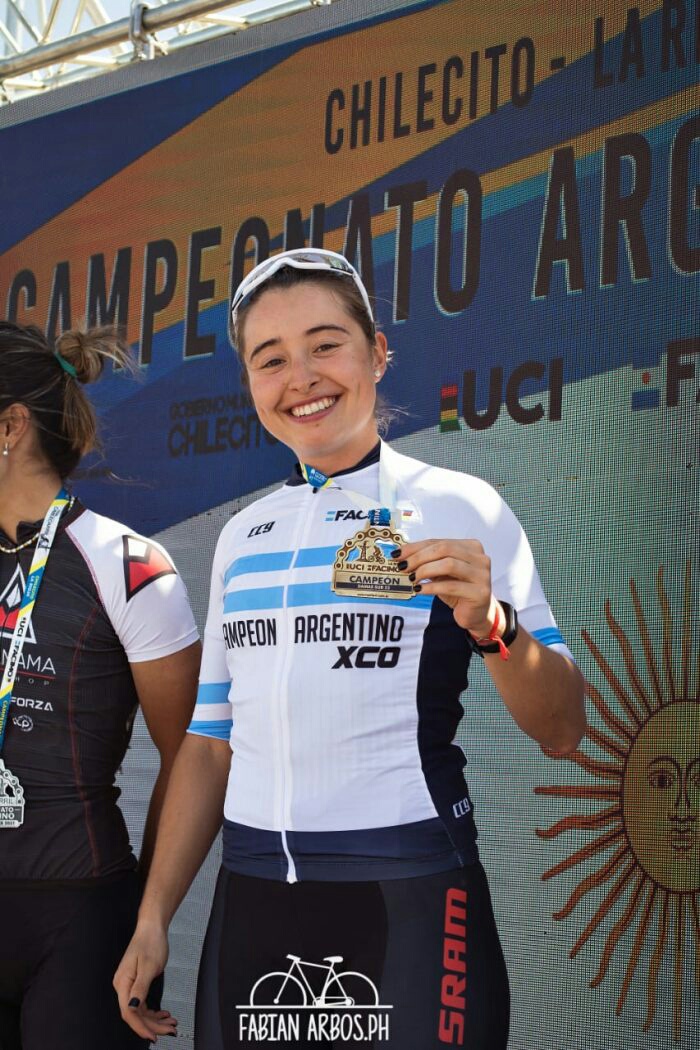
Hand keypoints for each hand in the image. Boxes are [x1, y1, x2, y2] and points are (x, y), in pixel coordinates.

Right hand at [113, 921, 176, 1040]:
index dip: (141, 1027)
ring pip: (140, 1010)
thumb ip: (140, 989)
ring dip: (155, 1019)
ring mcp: (129, 985)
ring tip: (170, 1023)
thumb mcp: (149, 966)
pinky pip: (142, 1002)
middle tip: (169, 1030)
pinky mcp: (136, 983)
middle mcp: (123, 986)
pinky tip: (163, 1014)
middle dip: (152, 1024)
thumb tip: (131, 1008)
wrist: (152, 927)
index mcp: (122, 983)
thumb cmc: (150, 942)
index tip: (154, 1036)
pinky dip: (153, 1010)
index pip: (128, 1013)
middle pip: (135, 1014)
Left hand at [394, 538, 498, 637]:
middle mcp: (480, 558)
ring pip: (449, 564)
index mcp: (471, 547)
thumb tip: (400, 553)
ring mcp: (482, 575)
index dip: (416, 547)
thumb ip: (427, 560)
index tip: (398, 554)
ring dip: (425, 570)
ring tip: (413, 579)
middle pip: (444, 550)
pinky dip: (431, 587)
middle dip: (420, 557)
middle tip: (403, 567)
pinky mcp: (479, 593)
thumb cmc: (457, 590)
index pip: (439, 542)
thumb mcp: (441, 572)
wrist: (476, 613)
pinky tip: (420, 590)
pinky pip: (451, 586)